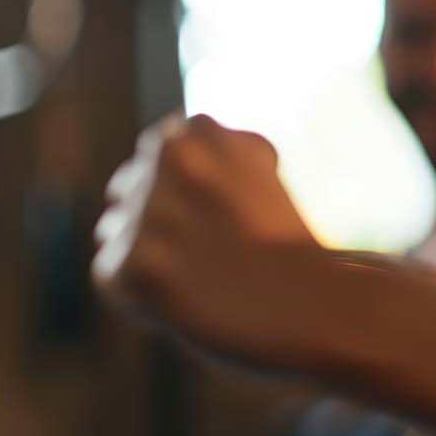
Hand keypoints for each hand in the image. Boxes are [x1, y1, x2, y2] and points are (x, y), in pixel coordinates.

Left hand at [93, 114, 321, 365]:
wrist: (323, 307)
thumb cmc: (295, 252)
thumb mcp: (252, 178)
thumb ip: (202, 166)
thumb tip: (146, 176)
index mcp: (203, 129)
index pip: (161, 154)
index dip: (192, 192)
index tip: (232, 217)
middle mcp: (170, 158)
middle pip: (126, 189)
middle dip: (158, 220)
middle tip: (216, 253)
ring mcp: (149, 210)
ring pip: (115, 232)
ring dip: (148, 255)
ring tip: (206, 279)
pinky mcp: (135, 264)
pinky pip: (112, 280)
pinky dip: (142, 298)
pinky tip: (192, 301)